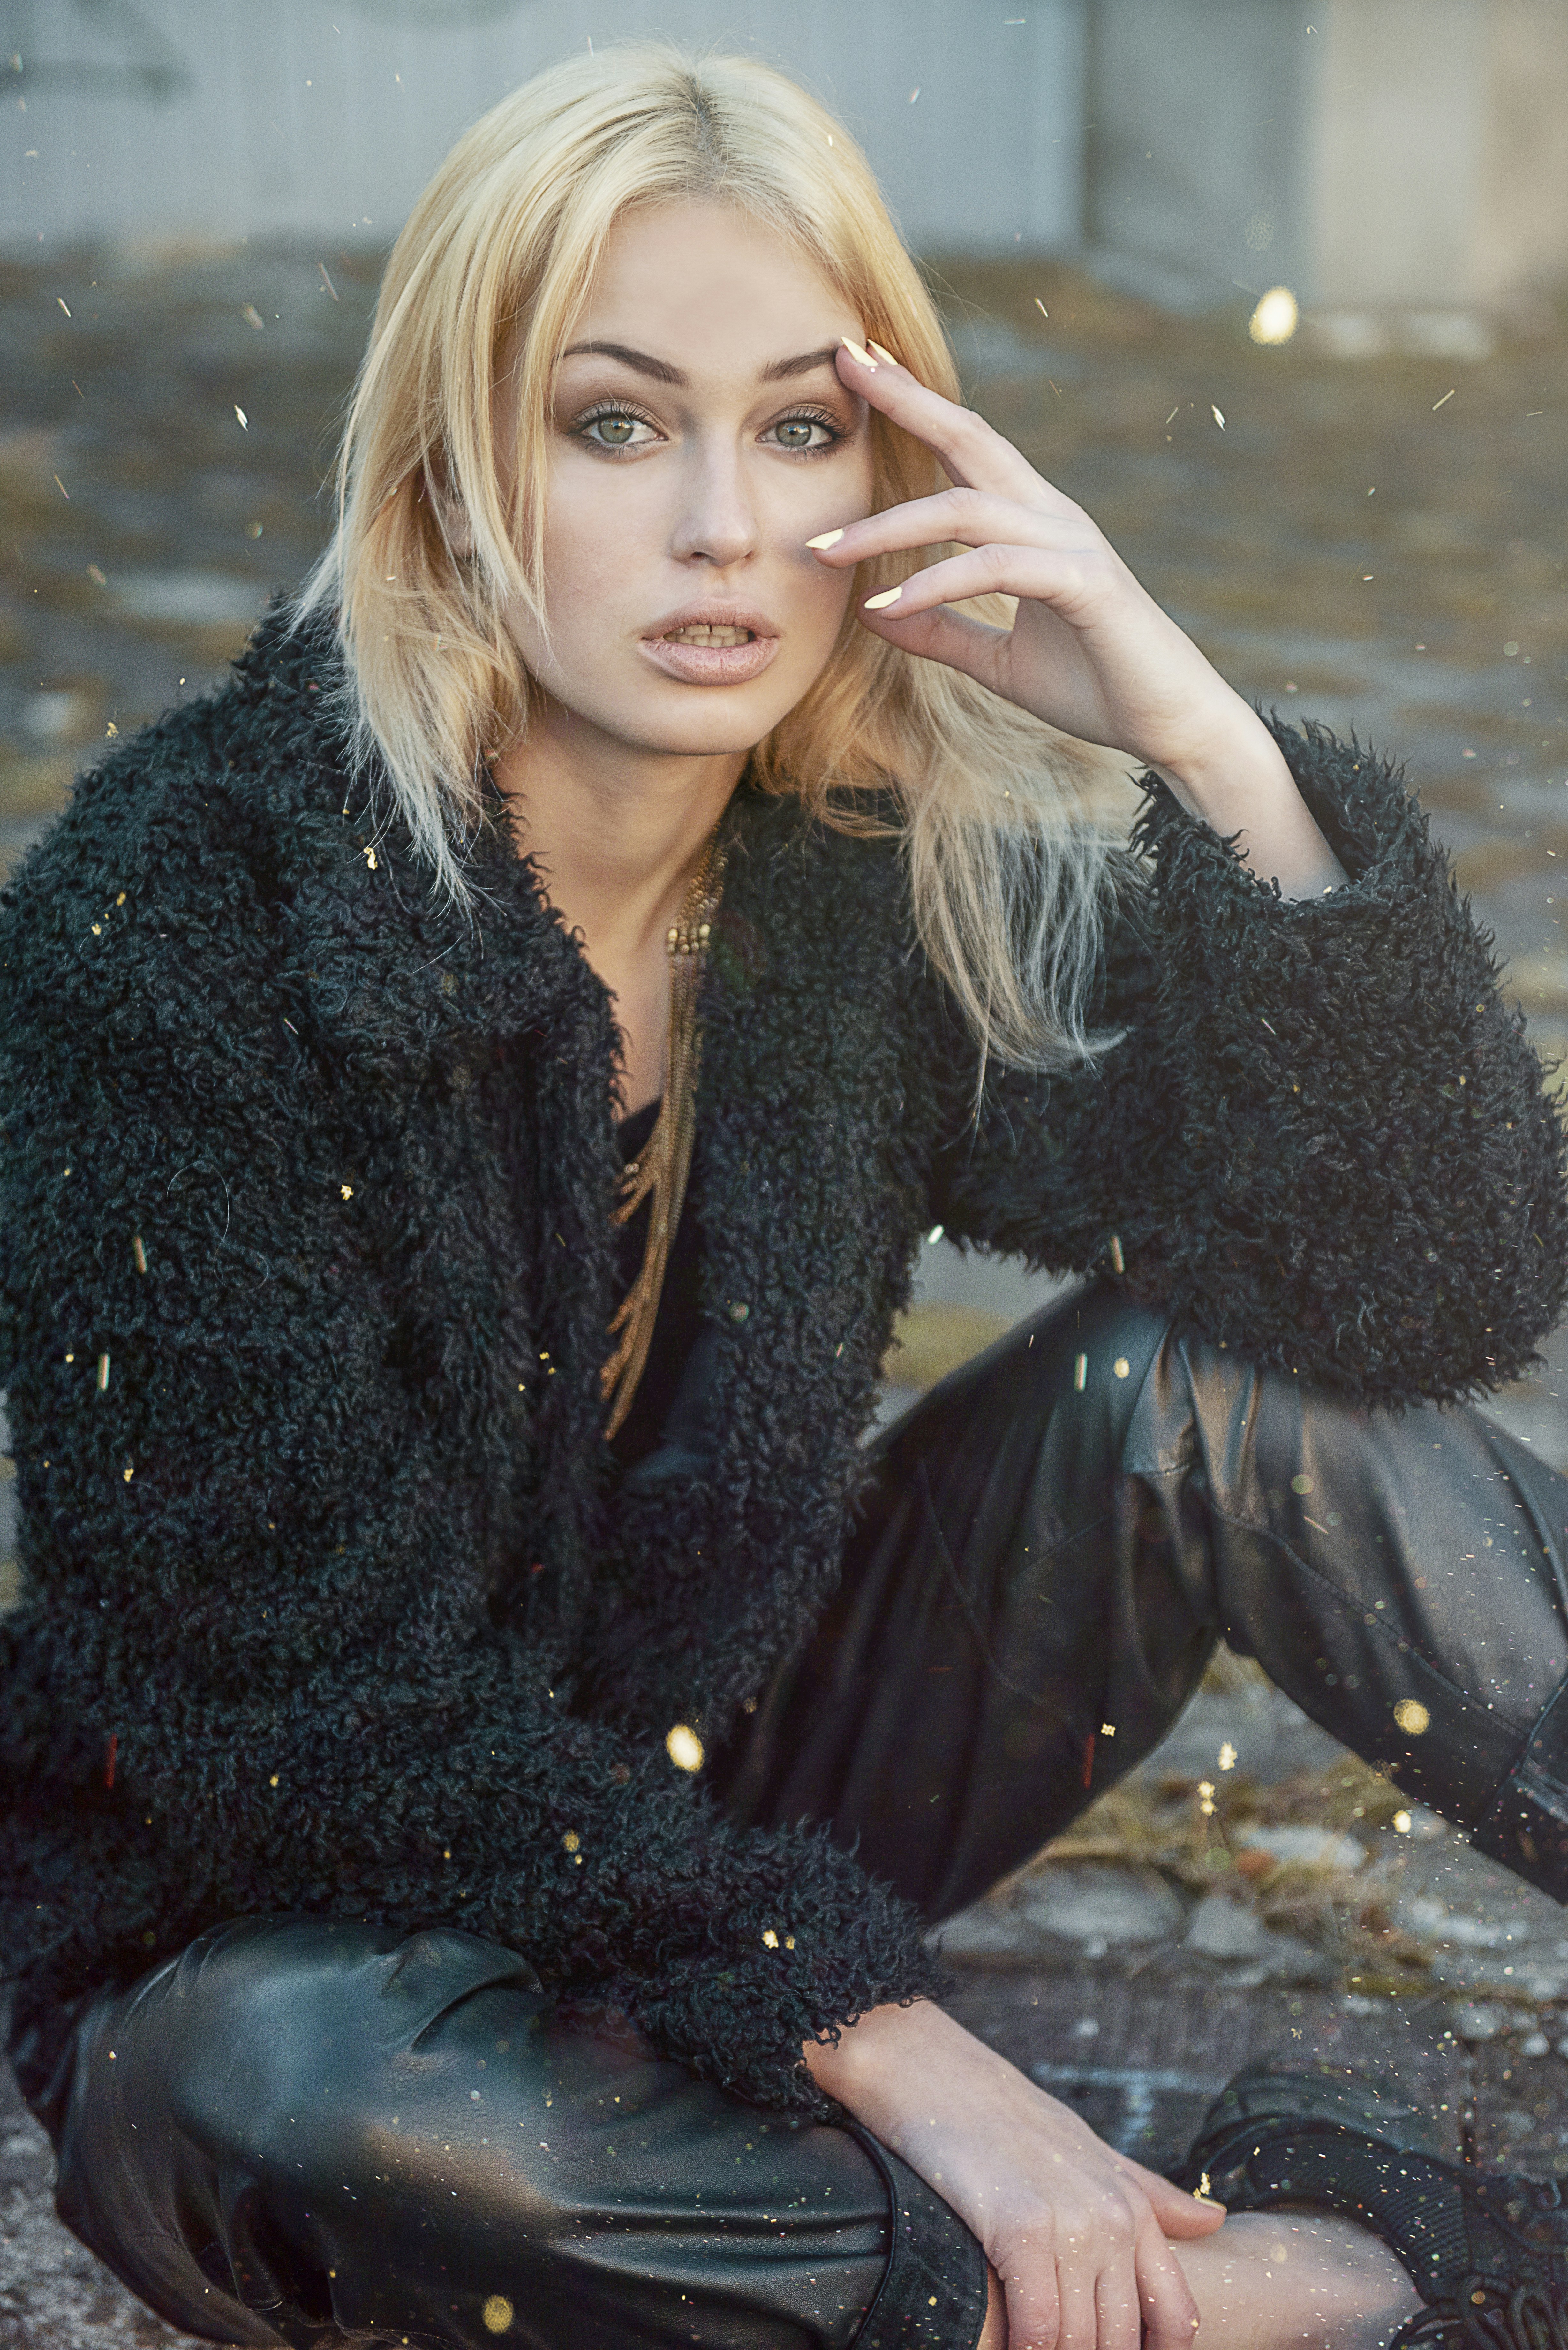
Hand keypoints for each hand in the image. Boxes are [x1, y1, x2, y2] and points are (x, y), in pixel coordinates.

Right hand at [805, 1999, 1224, 2349]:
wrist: (936, 2074)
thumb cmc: (1009, 2119)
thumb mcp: (1091, 2152)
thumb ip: (1151, 2195)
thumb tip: (1217, 2221)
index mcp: (1134, 2207)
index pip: (1174, 2317)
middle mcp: (1113, 2219)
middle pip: (1119, 2340)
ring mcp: (1070, 2225)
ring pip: (1079, 2342)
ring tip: (1028, 2348)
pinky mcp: (1020, 2230)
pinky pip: (1038, 2328)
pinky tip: (1008, 2347)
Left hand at [813, 340, 1342, 897]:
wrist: (1170, 726)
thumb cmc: (1094, 687)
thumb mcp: (996, 661)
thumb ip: (939, 632)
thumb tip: (873, 614)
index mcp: (1034, 523)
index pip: (965, 446)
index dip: (914, 402)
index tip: (859, 366)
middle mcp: (1052, 517)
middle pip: (969, 438)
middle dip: (906, 399)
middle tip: (842, 362)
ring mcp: (1072, 546)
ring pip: (967, 510)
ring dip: (889, 528)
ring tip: (825, 550)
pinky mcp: (1085, 584)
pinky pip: (996, 569)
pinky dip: (936, 586)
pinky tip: (888, 607)